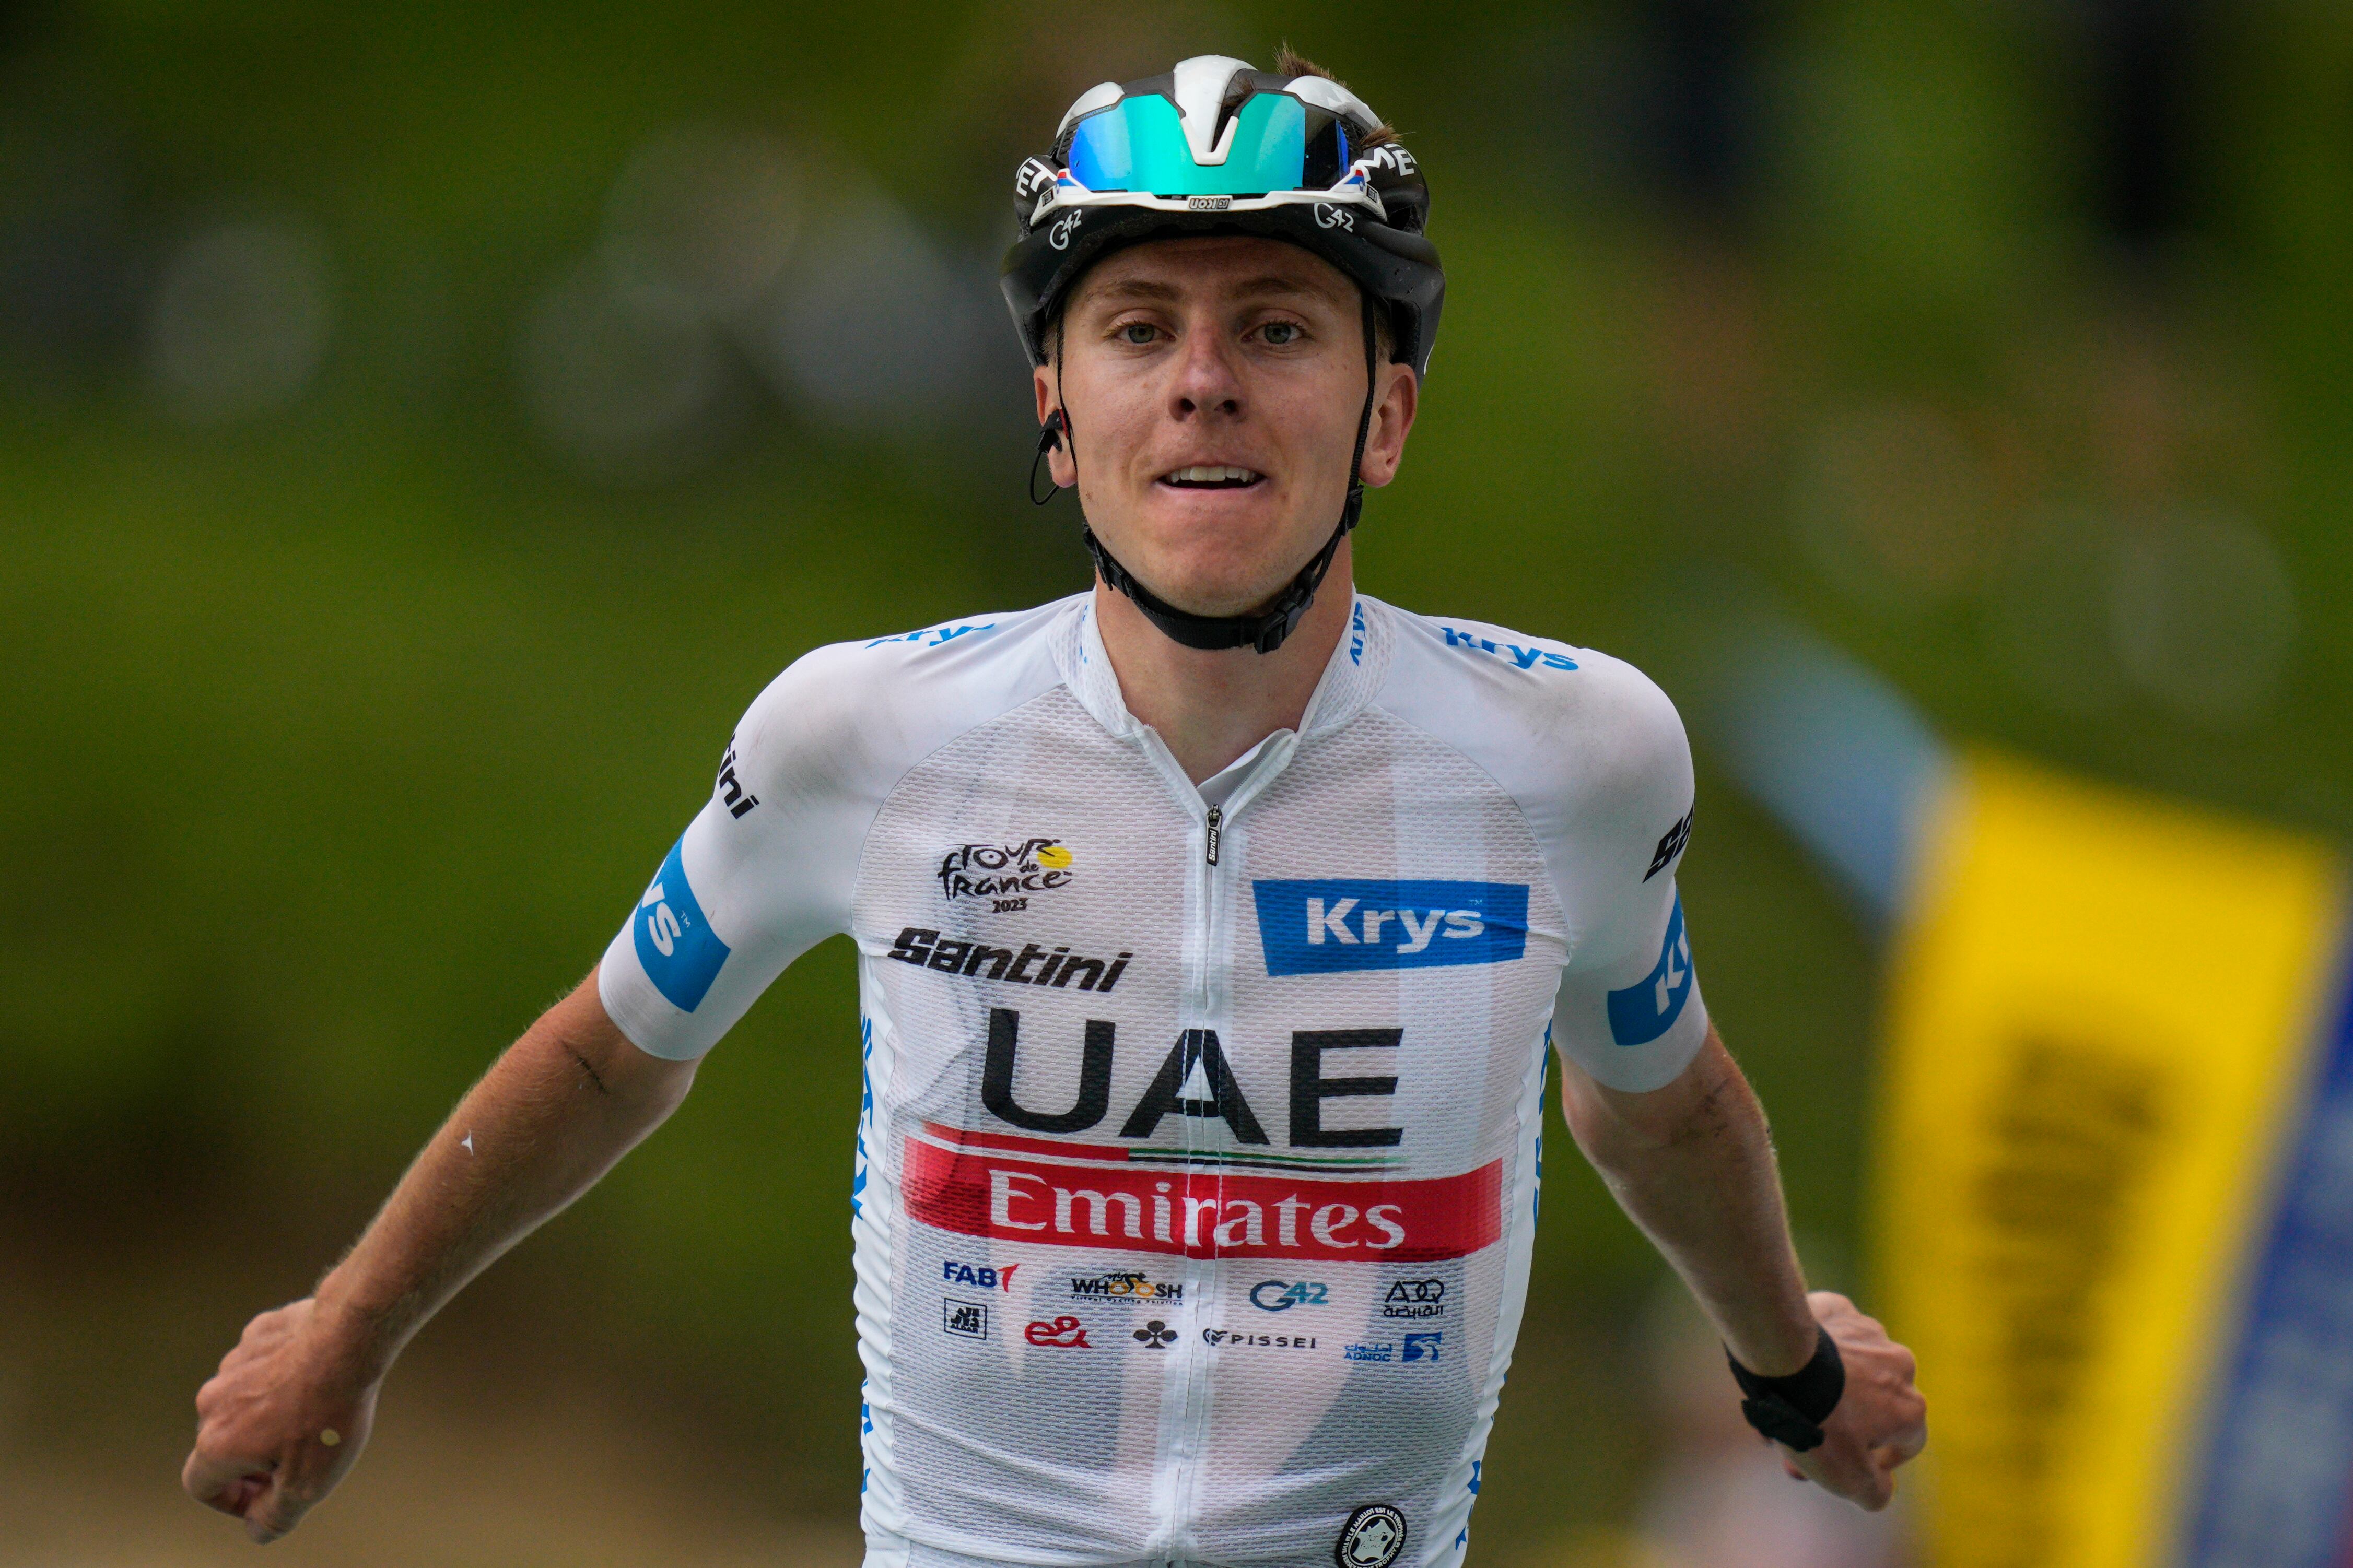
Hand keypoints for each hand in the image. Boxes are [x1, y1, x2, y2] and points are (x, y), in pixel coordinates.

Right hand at [183, 1298, 379, 1541]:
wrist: (351, 1339)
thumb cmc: (328, 1416)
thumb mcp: (307, 1486)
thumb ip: (274, 1516)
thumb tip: (256, 1528)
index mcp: (216, 1443)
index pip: (201, 1486)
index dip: (231, 1500)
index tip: (266, 1498)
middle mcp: (213, 1402)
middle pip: (222, 1443)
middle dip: (253, 1460)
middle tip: (296, 1460)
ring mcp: (234, 1362)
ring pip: (243, 1400)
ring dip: (268, 1416)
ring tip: (313, 1416)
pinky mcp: (259, 1332)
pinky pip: (263, 1364)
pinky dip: (282, 1377)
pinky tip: (317, 1378)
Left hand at [1779, 1290, 1925, 1509]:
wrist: (1779, 1355)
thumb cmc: (1817, 1419)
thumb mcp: (1847, 1477)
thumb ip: (1875, 1491)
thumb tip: (1882, 1488)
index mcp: (1909, 1407)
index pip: (1908, 1442)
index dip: (1882, 1460)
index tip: (1853, 1466)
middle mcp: (1900, 1366)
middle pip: (1872, 1406)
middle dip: (1838, 1429)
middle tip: (1797, 1445)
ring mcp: (1869, 1332)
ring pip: (1848, 1371)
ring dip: (1823, 1391)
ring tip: (1781, 1407)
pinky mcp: (1836, 1308)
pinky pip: (1828, 1335)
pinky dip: (1812, 1352)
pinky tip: (1784, 1366)